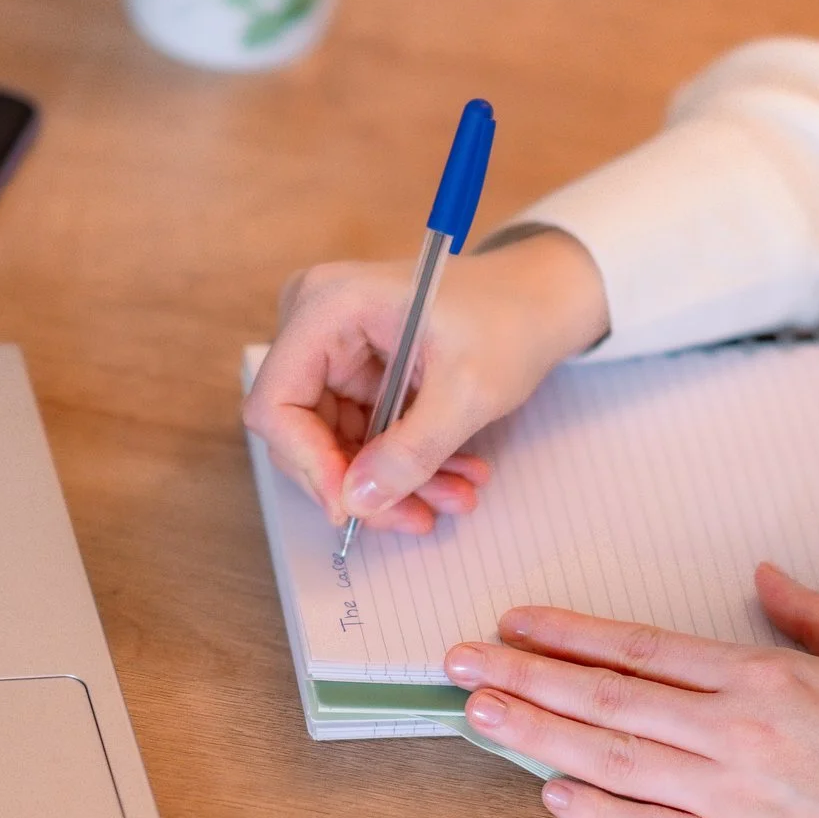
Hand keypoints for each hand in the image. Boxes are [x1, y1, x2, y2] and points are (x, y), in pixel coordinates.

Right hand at [243, 228, 608, 533]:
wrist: (540, 300)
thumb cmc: (510, 319)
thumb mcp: (468, 390)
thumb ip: (411, 450)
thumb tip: (356, 503)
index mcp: (328, 305)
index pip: (277, 403)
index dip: (309, 464)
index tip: (356, 508)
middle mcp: (315, 324)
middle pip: (301, 431)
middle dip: (361, 482)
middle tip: (418, 517)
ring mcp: (332, 351)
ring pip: (334, 444)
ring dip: (392, 481)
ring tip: (455, 497)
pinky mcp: (353, 375)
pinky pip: (360, 437)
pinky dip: (403, 464)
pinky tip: (452, 477)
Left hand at [442, 564, 818, 817]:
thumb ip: (814, 617)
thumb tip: (762, 575)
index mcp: (770, 679)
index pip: (644, 649)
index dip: (570, 633)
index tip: (515, 621)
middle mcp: (740, 735)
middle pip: (608, 699)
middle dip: (525, 676)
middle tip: (459, 662)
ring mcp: (735, 802)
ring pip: (613, 761)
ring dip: (536, 735)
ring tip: (479, 714)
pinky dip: (595, 814)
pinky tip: (549, 793)